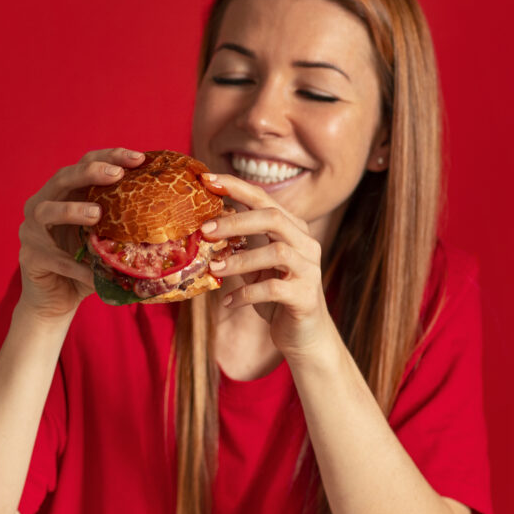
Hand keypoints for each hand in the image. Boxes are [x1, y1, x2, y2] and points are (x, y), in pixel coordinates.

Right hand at [16, 148, 144, 322]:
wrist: (57, 299)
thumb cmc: (88, 263)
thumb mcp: (107, 240)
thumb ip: (127, 224)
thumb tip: (175, 216)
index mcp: (65, 193)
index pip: (85, 163)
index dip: (110, 156)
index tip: (139, 158)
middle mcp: (43, 204)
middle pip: (62, 177)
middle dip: (90, 172)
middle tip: (116, 175)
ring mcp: (31, 230)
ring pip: (46, 211)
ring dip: (72, 209)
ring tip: (97, 214)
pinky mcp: (29, 256)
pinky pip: (53, 258)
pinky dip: (74, 265)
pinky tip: (92, 272)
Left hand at [199, 173, 335, 357]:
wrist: (305, 335)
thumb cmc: (276, 297)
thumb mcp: (256, 267)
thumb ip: (241, 247)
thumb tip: (205, 230)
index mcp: (292, 230)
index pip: (264, 199)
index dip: (236, 187)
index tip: (207, 179)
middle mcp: (305, 244)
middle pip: (273, 218)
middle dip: (236, 221)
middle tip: (205, 231)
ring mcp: (308, 270)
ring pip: (275, 253)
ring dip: (240, 260)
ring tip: (214, 268)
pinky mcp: (305, 296)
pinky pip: (274, 289)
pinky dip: (247, 294)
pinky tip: (229, 302)